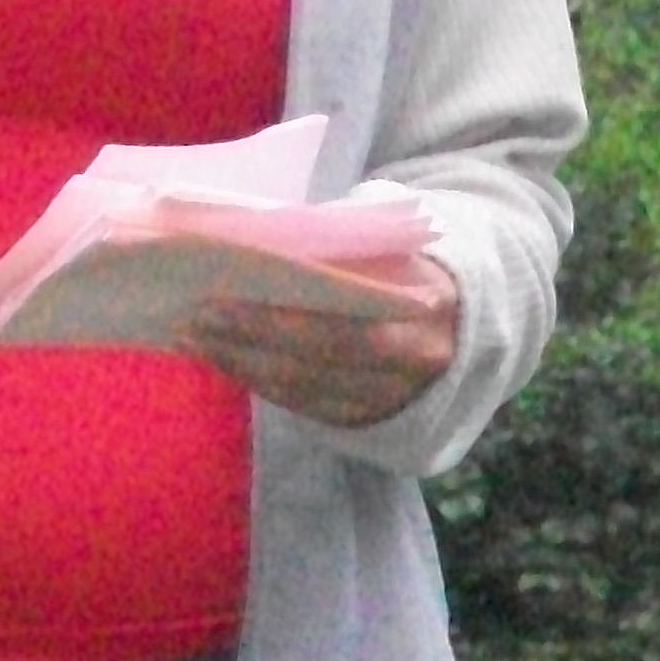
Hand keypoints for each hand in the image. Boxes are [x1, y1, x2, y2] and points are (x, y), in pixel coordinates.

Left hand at [180, 259, 458, 428]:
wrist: (465, 320)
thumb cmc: (411, 268)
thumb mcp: (390, 246)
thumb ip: (338, 247)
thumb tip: (255, 241)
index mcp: (424, 309)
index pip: (343, 326)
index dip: (279, 321)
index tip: (220, 298)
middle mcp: (413, 364)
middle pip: (316, 362)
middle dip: (248, 343)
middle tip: (194, 320)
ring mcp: (391, 398)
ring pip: (305, 390)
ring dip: (242, 366)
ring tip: (195, 339)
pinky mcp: (368, 419)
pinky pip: (305, 407)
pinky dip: (260, 383)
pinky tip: (225, 360)